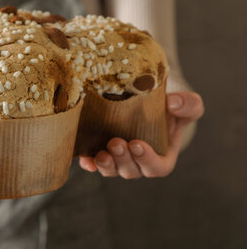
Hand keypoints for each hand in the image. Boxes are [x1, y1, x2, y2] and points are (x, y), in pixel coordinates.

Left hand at [78, 91, 203, 178]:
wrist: (146, 103)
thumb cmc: (171, 109)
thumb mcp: (187, 105)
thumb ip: (188, 104)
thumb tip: (173, 103)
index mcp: (161, 157)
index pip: (156, 167)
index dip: (146, 160)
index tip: (137, 144)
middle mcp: (138, 162)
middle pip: (131, 170)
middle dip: (123, 159)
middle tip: (116, 143)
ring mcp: (118, 160)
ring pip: (111, 170)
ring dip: (106, 164)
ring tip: (101, 153)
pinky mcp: (101, 152)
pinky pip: (93, 164)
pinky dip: (88, 163)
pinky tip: (84, 159)